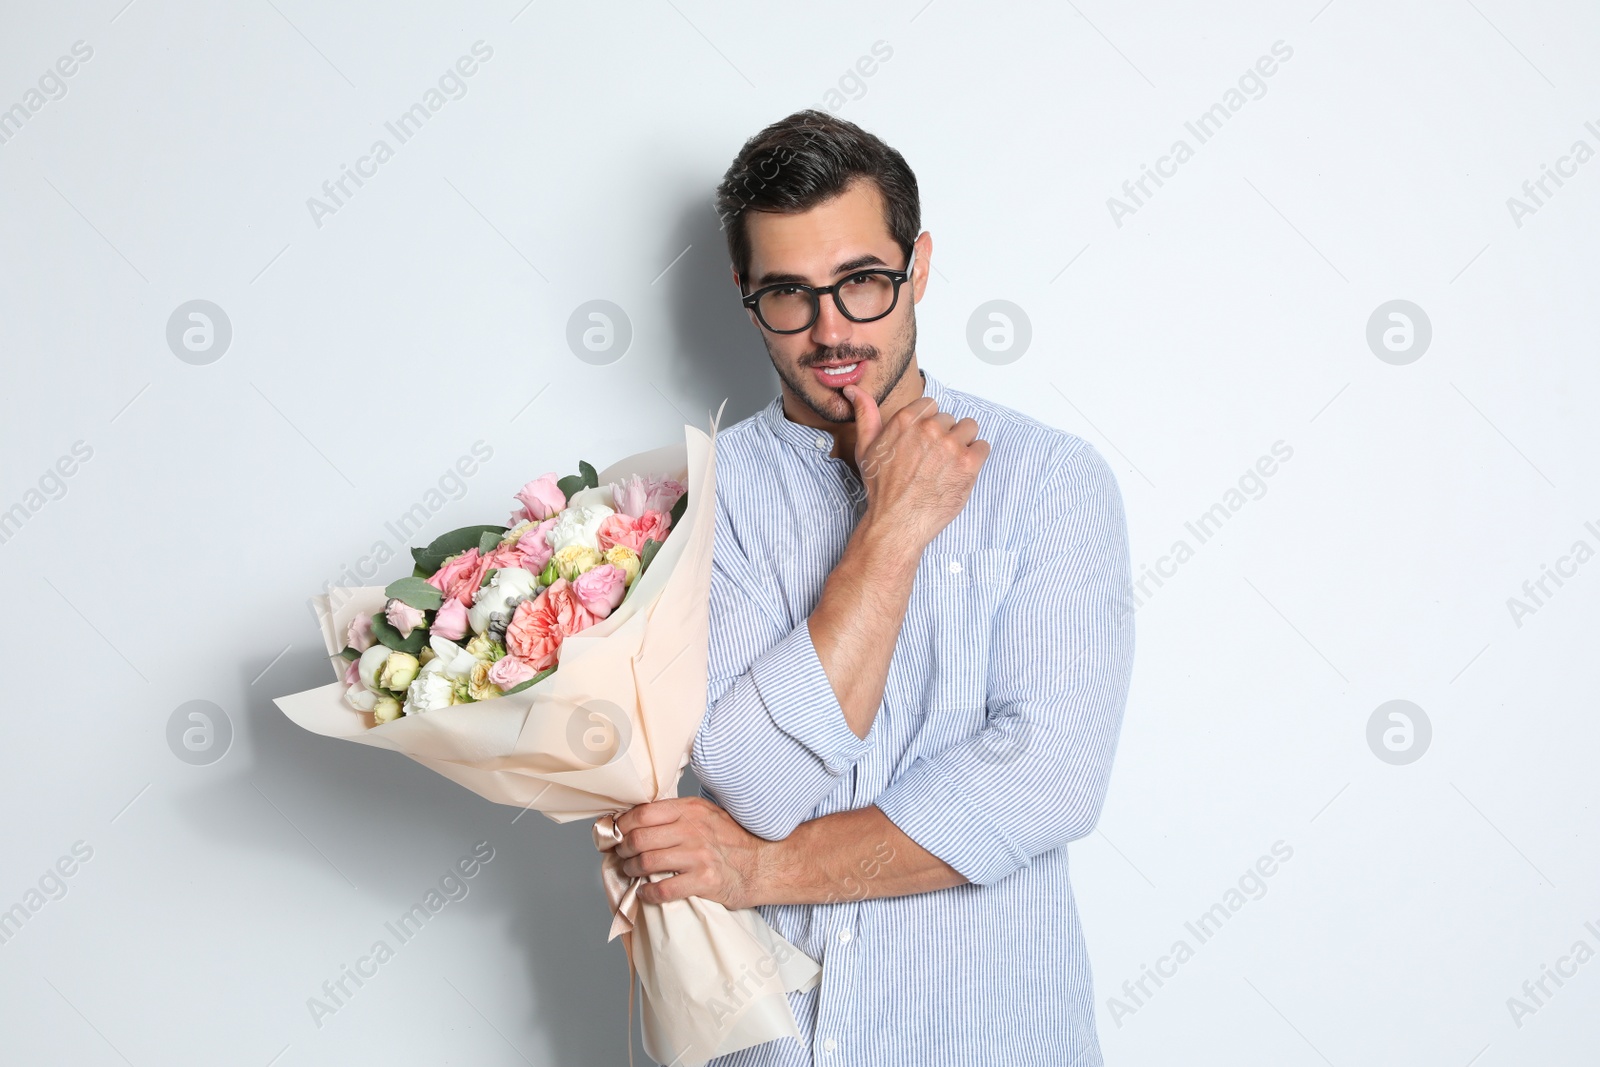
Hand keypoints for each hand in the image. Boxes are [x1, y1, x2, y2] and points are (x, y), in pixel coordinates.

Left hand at [613, 796, 770, 908]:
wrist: (765, 864)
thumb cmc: (733, 841)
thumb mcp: (708, 814)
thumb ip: (678, 814)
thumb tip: (639, 818)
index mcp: (691, 809)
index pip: (642, 813)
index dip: (621, 825)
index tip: (615, 833)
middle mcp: (693, 829)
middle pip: (639, 838)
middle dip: (622, 850)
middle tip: (620, 856)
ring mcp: (698, 855)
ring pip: (646, 862)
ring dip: (631, 870)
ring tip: (631, 873)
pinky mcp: (703, 881)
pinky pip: (663, 889)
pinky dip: (647, 893)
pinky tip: (646, 893)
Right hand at [844, 382, 989, 552]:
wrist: (898, 522)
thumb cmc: (882, 488)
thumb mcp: (866, 447)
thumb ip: (865, 414)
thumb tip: (853, 389)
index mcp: (907, 420)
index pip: (931, 406)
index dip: (928, 425)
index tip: (923, 443)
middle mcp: (930, 428)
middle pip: (950, 419)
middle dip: (944, 436)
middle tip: (933, 460)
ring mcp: (951, 445)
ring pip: (969, 429)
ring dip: (963, 443)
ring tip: (949, 464)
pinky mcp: (968, 463)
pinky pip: (983, 447)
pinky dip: (975, 458)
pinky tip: (959, 472)